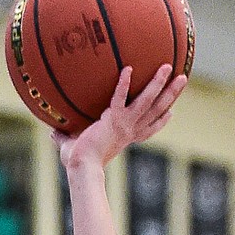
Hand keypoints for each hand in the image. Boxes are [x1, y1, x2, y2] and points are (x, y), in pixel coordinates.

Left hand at [55, 64, 186, 172]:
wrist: (80, 168)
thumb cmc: (78, 164)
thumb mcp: (73, 149)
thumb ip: (64, 138)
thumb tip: (51, 132)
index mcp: (126, 138)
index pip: (148, 129)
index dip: (161, 121)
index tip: (171, 112)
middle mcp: (130, 130)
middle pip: (157, 110)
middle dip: (171, 94)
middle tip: (183, 79)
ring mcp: (124, 124)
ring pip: (147, 102)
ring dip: (159, 84)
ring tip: (168, 67)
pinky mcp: (112, 119)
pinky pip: (120, 98)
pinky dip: (124, 84)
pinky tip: (128, 68)